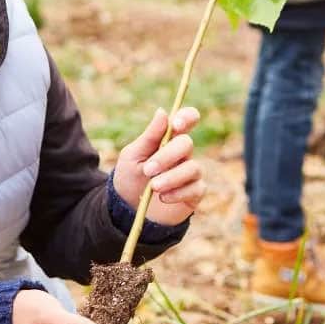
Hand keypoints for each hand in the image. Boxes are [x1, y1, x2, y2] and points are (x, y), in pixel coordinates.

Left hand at [112, 107, 204, 224]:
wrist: (128, 211)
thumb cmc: (129, 178)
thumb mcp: (133, 155)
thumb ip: (149, 136)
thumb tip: (163, 112)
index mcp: (168, 139)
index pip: (186, 120)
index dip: (187, 117)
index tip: (176, 125)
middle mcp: (182, 154)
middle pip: (186, 144)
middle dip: (167, 156)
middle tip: (148, 170)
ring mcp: (190, 173)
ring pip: (193, 168)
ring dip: (171, 177)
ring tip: (153, 187)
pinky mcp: (194, 193)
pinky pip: (196, 188)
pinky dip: (178, 193)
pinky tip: (163, 198)